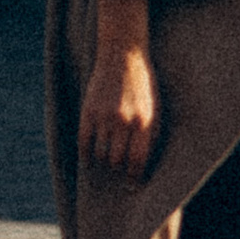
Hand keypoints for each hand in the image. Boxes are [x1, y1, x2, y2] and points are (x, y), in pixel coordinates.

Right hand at [80, 43, 159, 178]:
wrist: (123, 54)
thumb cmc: (144, 84)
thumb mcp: (155, 108)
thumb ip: (150, 135)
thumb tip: (143, 165)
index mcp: (144, 122)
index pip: (137, 161)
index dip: (135, 177)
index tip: (134, 184)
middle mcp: (123, 121)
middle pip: (117, 160)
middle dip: (119, 171)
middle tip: (119, 176)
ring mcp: (103, 116)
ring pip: (100, 154)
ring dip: (104, 162)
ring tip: (107, 163)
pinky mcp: (88, 110)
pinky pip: (84, 142)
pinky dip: (87, 154)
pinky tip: (91, 157)